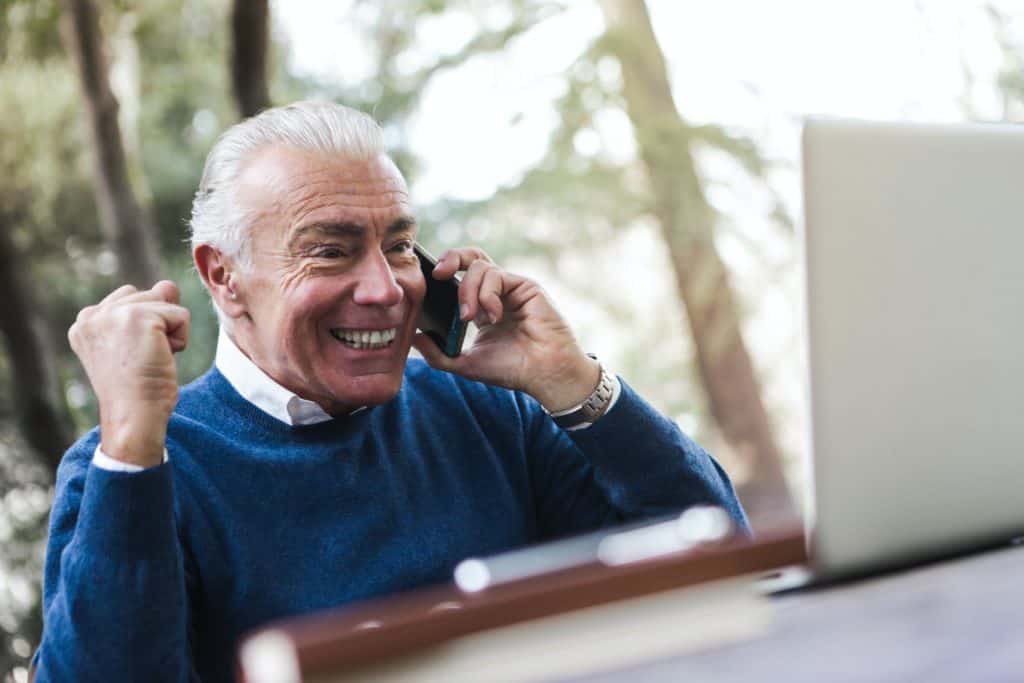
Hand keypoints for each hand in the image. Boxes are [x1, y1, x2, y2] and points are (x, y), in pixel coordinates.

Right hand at [68, 281, 189, 466]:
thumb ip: (143, 312)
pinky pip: (181, 315)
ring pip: (166, 301)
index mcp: (85, 322)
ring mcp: (114, 313)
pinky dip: (181, 339)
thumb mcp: (132, 346)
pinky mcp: (139, 317)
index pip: (129, 299)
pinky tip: (161, 359)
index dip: (144, 328)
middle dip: (158, 325)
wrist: (134, 417)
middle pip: (148, 294)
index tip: (131, 359)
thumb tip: (168, 285)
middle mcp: (93, 314)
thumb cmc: (136, 390)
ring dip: (170, 331)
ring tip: (152, 357)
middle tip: (143, 359)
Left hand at [411, 247, 599, 411]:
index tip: (425, 286)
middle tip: (437, 275)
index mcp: (480, 307)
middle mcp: (495, 293)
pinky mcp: (524, 285)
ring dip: (468, 291)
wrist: (543, 373)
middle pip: (469, 257)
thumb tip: (413, 339)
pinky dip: (487, 294)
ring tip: (470, 318)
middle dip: (450, 258)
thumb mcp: (466, 364)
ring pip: (480, 267)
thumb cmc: (511, 369)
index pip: (458, 278)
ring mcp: (510, 287)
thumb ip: (438, 355)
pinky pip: (497, 275)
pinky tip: (492, 316)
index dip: (442, 274)